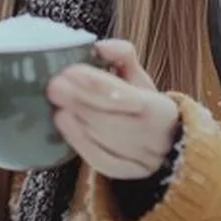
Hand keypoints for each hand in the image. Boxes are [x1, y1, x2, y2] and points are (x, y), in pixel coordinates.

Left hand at [46, 39, 180, 179]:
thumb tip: (101, 46)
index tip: (71, 71)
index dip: (97, 84)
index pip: (128, 97)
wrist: (166, 143)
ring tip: (57, 105)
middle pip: (113, 121)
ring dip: (77, 123)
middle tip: (54, 87)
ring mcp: (141, 160)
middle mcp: (155, 138)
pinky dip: (80, 142)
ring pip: (106, 143)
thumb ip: (122, 57)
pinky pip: (101, 161)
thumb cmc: (145, 106)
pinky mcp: (127, 174)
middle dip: (80, 102)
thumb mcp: (139, 79)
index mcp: (162, 110)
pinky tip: (64, 125)